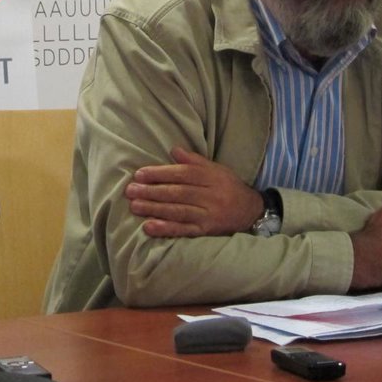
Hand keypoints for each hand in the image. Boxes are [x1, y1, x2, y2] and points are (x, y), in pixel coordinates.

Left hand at [125, 147, 263, 236]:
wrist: (251, 211)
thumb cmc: (228, 187)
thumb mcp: (216, 169)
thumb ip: (194, 161)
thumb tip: (173, 150)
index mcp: (211, 177)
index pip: (182, 174)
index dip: (160, 174)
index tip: (139, 174)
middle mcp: (210, 195)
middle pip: (178, 193)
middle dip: (152, 191)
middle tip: (130, 191)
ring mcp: (208, 215)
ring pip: (178, 211)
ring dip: (154, 209)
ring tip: (135, 206)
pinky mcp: (207, 232)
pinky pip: (185, 230)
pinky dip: (166, 229)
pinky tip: (149, 227)